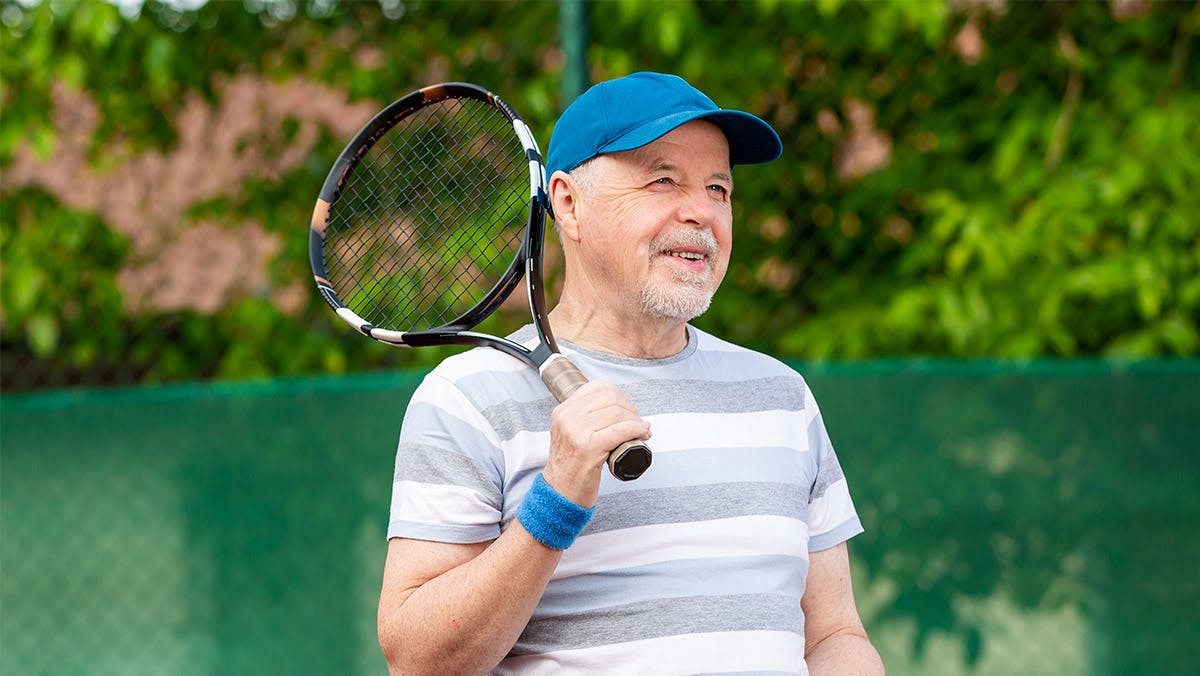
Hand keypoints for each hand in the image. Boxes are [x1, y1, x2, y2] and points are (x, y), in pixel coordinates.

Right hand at [542, 381, 650, 507]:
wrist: (560, 493)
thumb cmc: (571, 466)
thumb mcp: (570, 433)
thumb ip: (585, 417)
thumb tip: (620, 405)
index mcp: (563, 410)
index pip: (597, 388)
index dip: (619, 396)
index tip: (628, 409)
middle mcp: (567, 417)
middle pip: (610, 399)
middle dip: (630, 409)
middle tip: (637, 423)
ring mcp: (576, 432)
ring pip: (618, 413)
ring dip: (636, 421)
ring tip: (641, 431)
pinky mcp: (588, 447)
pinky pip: (621, 431)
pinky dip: (636, 430)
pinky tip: (643, 434)